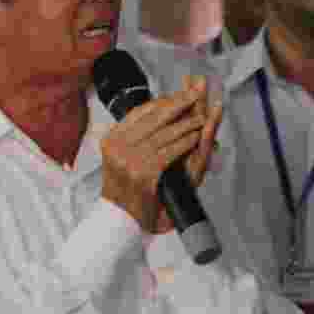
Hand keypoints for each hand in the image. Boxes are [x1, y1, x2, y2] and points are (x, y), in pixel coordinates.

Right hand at [100, 76, 220, 232]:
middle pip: (155, 117)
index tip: (180, 94)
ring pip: (166, 133)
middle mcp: (118, 146)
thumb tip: (159, 110)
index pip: (141, 111)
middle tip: (195, 93)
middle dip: (179, 103)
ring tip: (202, 117)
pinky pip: (171, 150)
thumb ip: (134, 135)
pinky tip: (197, 136)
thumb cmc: (124, 189)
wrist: (118, 219)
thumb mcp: (120, 156)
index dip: (164, 100)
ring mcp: (130, 159)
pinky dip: (186, 142)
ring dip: (188, 123)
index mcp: (112, 138)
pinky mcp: (144, 172)